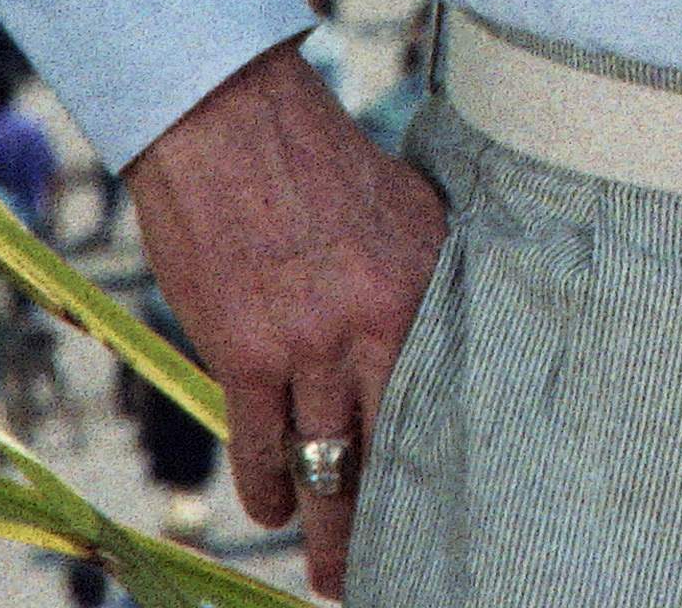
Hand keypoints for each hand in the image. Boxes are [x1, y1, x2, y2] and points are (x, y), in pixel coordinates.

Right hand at [125, 40, 449, 596]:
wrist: (225, 119)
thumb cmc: (315, 162)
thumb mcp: (402, 209)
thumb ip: (418, 282)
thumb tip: (439, 345)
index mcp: (424, 285)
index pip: (447, 398)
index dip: (447, 467)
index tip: (456, 515)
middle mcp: (376, 322)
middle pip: (393, 447)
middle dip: (391, 519)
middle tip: (395, 570)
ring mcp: (309, 343)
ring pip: (327, 462)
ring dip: (327, 525)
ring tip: (335, 572)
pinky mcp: (244, 353)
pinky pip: (260, 446)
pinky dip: (266, 484)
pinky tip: (272, 508)